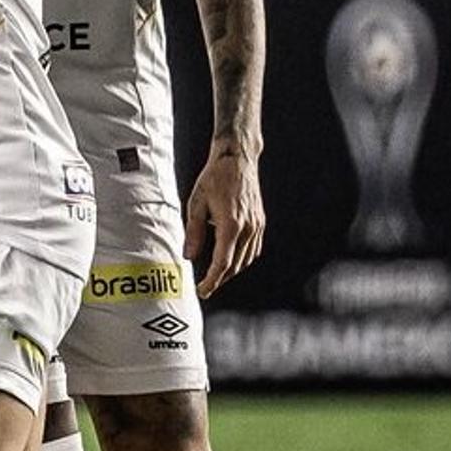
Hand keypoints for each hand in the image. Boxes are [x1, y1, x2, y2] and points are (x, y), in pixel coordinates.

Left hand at [185, 146, 266, 296]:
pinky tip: (232, 260)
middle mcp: (248, 227)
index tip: (203, 290)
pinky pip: (254, 249)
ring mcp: (257, 225)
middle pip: (236, 265)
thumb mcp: (196, 202)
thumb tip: (189, 256)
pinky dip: (243, 260)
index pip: (223, 262)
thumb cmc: (215, 177)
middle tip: (206, 287)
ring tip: (216, 276)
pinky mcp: (261, 222)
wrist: (237, 159)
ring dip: (232, 271)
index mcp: (231, 224)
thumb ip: (193, 231)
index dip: (213, 280)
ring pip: (247, 259)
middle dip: (220, 279)